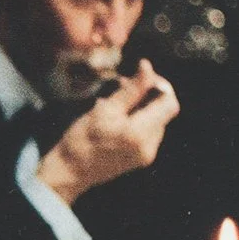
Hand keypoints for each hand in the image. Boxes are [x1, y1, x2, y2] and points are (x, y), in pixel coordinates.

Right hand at [40, 59, 179, 201]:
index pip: (169, 103)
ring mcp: (146, 154)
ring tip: (115, 102)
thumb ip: (131, 89)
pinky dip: (136, 120)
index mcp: (142, 134)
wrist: (69, 172)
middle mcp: (150, 146)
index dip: (160, 86)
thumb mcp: (105, 109)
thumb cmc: (82, 140)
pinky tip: (117, 118)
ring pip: (155, 120)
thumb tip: (147, 67)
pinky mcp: (140, 158)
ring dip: (140, 107)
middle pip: (163, 111)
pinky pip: (147, 132)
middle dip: (147, 95)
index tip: (141, 77)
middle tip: (122, 86)